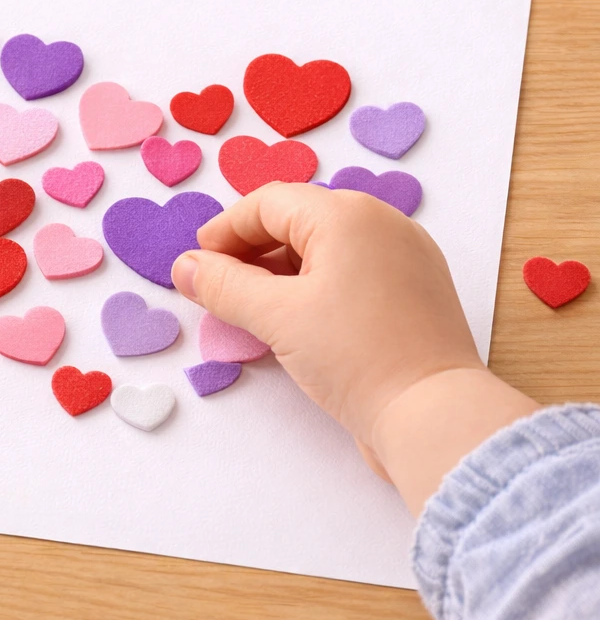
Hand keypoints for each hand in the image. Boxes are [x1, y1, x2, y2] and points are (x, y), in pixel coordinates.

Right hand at [171, 183, 536, 510]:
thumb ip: (222, 285)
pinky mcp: (415, 289)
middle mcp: (381, 222)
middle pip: (298, 220)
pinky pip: (353, 270)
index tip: (198, 265)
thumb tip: (185, 266)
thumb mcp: (276, 317)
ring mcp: (404, 255)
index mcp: (348, 214)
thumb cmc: (355, 357)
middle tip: (220, 288)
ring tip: (253, 309)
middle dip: (251, 250)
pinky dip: (315, 285)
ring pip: (325, 247)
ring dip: (281, 270)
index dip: (225, 230)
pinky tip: (297, 320)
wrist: (435, 416)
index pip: (269, 204)